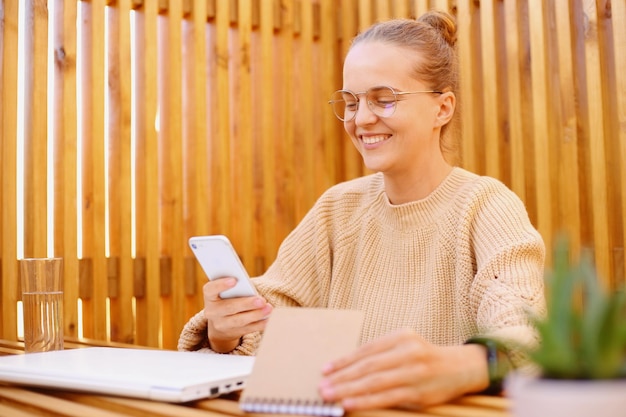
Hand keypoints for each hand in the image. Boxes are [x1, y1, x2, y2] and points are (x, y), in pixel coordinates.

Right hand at [203, 277, 272, 352]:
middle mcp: (213, 312)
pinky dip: (260, 324)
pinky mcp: (233, 333)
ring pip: (239, 320)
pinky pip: (248, 329)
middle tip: (262, 300)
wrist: (220, 325)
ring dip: (256, 314)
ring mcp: (222, 325)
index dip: (221, 285)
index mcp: (209, 297)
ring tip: (269, 308)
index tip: (234, 280)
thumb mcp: (225, 293)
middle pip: (229, 308)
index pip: (210, 289)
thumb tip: (251, 288)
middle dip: (246, 304)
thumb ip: (235, 288)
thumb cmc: (227, 299)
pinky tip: (269, 318)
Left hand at [318, 329, 488, 410]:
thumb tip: (347, 367)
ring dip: (348, 391)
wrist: (461, 368)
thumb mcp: (405, 345)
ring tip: (330, 396)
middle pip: (367, 366)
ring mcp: (414, 372)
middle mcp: (407, 352)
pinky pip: (386, 398)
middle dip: (341, 378)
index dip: (344, 361)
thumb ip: (381, 352)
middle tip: (322, 386)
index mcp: (401, 336)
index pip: (366, 350)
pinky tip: (350, 404)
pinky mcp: (418, 393)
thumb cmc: (425, 357)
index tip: (326, 370)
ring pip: (374, 382)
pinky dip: (365, 401)